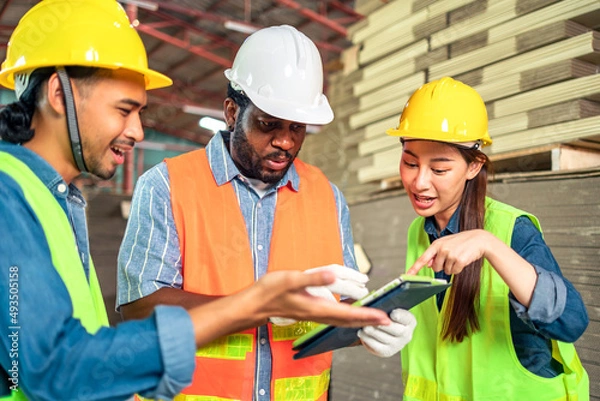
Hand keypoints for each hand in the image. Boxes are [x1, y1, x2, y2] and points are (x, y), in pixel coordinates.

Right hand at [253, 270, 387, 327]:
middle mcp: (318, 313)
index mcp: (317, 307)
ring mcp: (314, 313)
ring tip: (373, 316)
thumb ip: (313, 278)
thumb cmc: (271, 291)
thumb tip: (333, 275)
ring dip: (359, 318)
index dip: (367, 315)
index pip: (348, 313)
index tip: (383, 317)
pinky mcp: (310, 310)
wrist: (255, 304)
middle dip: (368, 320)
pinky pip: (334, 315)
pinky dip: (346, 314)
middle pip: (349, 320)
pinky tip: (349, 311)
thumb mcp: (291, 280)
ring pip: (342, 318)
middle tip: (386, 320)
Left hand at [357, 309, 415, 357]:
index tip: (392, 313)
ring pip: (385, 338)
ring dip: (373, 332)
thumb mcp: (388, 307)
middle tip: (372, 321)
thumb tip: (374, 299)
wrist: (383, 330)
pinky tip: (362, 333)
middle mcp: (406, 334)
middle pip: (397, 330)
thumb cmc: (385, 314)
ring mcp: (397, 345)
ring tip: (365, 327)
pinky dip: (368, 339)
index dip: (400, 316)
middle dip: (383, 325)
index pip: (407, 318)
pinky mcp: (387, 351)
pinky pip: (377, 347)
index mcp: (409, 321)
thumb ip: (384, 304)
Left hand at [406, 230, 490, 275]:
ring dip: (452, 267)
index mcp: (436, 244)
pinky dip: (459, 268)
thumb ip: (436, 253)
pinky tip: (463, 259)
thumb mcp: (446, 244)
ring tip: (458, 256)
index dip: (414, 268)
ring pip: (446, 271)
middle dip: (443, 266)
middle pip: (436, 268)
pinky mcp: (459, 260)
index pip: (423, 258)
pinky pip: (455, 272)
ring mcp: (450, 255)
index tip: (407, 275)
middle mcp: (442, 249)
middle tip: (451, 257)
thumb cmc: (461, 242)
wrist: (479, 239)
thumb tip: (427, 264)